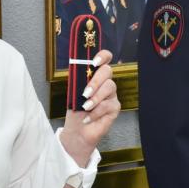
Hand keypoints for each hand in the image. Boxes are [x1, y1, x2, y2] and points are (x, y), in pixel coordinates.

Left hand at [60, 49, 119, 167]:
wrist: (77, 131)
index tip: (94, 62)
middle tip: (85, 92)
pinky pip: (108, 105)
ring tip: (85, 107)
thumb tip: (79, 71)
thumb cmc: (75, 110)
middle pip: (108, 71)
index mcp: (95, 76)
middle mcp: (105, 83)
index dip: (102, 56)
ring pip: (109, 87)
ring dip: (95, 98)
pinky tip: (88, 117)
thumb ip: (79, 81)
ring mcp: (111, 95)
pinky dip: (96, 112)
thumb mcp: (73, 93)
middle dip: (96, 80)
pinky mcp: (115, 107)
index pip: (104, 59)